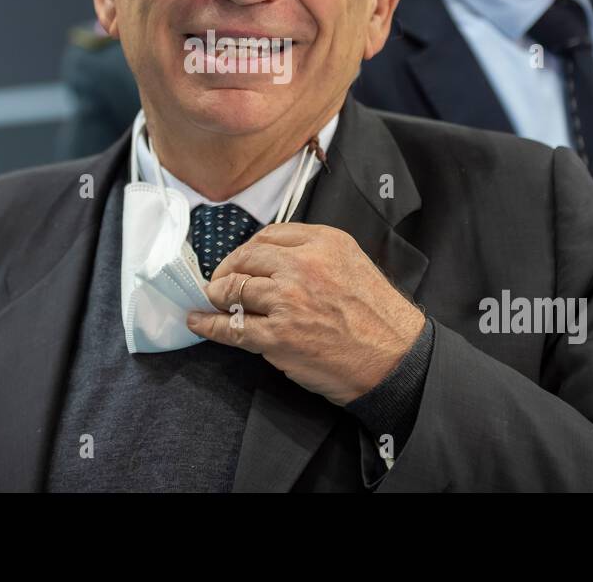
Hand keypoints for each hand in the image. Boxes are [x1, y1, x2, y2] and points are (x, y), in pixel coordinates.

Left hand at [187, 222, 425, 405]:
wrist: (395, 358)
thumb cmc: (377, 315)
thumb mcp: (351, 262)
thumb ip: (313, 253)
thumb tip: (269, 258)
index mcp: (323, 242)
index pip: (268, 235)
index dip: (247, 248)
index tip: (240, 259)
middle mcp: (302, 265)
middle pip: (245, 258)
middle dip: (227, 269)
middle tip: (220, 281)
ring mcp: (287, 300)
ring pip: (233, 289)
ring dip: (217, 295)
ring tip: (212, 300)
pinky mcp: (277, 336)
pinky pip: (230, 327)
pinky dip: (208, 324)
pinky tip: (197, 321)